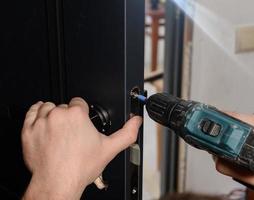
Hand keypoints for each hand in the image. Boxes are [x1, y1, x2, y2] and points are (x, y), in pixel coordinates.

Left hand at [22, 97, 141, 199]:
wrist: (58, 182)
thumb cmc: (80, 167)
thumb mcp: (110, 149)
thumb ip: (127, 133)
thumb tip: (136, 122)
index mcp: (77, 115)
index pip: (79, 102)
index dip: (82, 112)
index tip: (82, 122)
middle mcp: (59, 114)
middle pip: (64, 106)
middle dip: (68, 116)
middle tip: (71, 132)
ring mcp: (42, 122)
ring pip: (48, 107)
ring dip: (53, 115)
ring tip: (59, 131)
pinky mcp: (29, 130)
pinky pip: (31, 113)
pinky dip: (37, 114)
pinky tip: (43, 120)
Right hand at [214, 112, 253, 194]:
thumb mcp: (250, 176)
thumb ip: (227, 165)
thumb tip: (214, 156)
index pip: (225, 116)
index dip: (213, 124)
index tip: (205, 130)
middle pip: (233, 122)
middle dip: (226, 136)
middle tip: (228, 150)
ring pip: (243, 126)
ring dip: (239, 138)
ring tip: (247, 154)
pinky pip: (253, 129)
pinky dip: (250, 138)